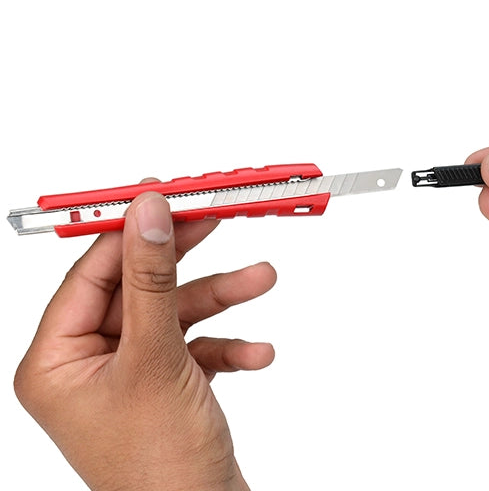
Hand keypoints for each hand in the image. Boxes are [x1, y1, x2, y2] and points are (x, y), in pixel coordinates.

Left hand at [14, 190, 276, 490]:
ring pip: (174, 312)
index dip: (128, 231)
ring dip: (220, 297)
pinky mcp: (166, 380)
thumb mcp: (155, 358)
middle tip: (211, 217)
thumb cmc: (162, 471)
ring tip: (261, 277)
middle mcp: (88, 362)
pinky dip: (227, 344)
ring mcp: (130, 371)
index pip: (91, 272)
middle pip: (138, 286)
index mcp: (57, 360)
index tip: (160, 196)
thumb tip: (147, 215)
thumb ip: (150, 280)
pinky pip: (195, 345)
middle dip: (183, 258)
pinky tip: (256, 353)